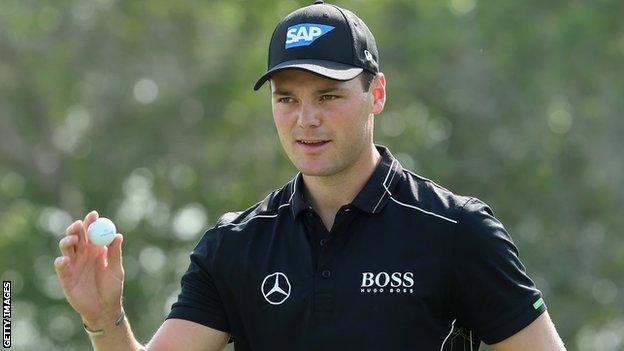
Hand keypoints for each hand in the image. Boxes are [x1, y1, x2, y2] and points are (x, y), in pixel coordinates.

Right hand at [54, 210, 124, 327]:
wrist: (104, 309)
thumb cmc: (112, 288)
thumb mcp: (116, 270)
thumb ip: (115, 253)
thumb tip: (118, 235)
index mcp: (97, 249)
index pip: (91, 232)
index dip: (91, 222)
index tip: (93, 214)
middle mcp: (83, 254)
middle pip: (76, 235)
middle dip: (75, 228)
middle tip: (79, 224)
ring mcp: (73, 264)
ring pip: (66, 247)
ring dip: (67, 240)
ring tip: (74, 240)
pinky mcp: (65, 276)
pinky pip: (60, 265)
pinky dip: (61, 261)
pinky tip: (65, 260)